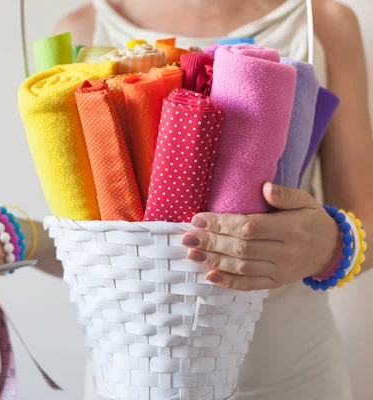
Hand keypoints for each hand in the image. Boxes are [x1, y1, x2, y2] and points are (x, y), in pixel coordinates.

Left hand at [182, 183, 341, 290]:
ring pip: (242, 267)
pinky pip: (250, 285)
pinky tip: (210, 276)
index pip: (249, 227)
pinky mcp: (276, 283)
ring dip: (214, 261)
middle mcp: (285, 252)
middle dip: (211, 242)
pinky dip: (229, 282)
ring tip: (192, 253)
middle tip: (187, 237)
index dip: (222, 224)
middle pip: (241, 248)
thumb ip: (284, 194)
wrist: (333, 250)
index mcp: (290, 228)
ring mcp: (280, 271)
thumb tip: (264, 187)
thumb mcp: (305, 200)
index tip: (199, 219)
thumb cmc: (312, 219)